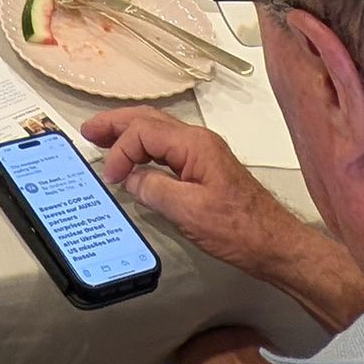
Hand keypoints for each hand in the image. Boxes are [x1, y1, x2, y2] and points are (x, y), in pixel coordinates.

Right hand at [81, 108, 294, 281]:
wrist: (275, 243)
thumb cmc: (237, 229)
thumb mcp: (189, 212)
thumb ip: (154, 190)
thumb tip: (130, 179)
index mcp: (194, 144)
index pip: (144, 131)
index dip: (120, 150)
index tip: (111, 178)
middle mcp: (198, 141)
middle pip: (149, 120)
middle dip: (117, 123)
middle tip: (88, 131)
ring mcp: (203, 153)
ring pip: (158, 132)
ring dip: (129, 134)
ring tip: (103, 140)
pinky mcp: (205, 168)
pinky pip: (167, 148)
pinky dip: (144, 149)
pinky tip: (134, 162)